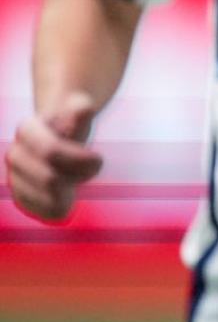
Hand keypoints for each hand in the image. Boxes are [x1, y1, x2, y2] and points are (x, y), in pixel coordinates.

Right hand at [7, 93, 102, 221]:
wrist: (59, 137)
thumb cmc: (73, 125)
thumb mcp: (79, 111)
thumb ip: (81, 110)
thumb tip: (83, 109)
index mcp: (27, 130)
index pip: (51, 152)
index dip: (81, 160)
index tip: (98, 159)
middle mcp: (15, 155)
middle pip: (50, 180)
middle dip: (79, 177)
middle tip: (92, 168)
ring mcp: (15, 178)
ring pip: (49, 200)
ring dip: (72, 191)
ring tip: (77, 178)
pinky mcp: (22, 198)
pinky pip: (47, 212)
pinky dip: (65, 205)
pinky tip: (69, 194)